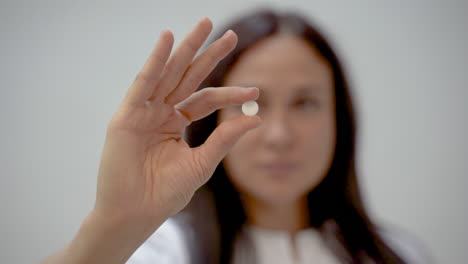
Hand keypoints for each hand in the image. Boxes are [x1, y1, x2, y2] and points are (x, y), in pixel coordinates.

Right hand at [93, 18, 259, 233]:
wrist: (135, 213)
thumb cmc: (165, 193)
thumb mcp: (202, 162)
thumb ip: (225, 138)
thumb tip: (257, 118)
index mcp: (177, 123)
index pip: (207, 99)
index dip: (230, 93)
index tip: (255, 92)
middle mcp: (161, 112)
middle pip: (188, 77)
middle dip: (208, 55)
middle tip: (230, 34)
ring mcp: (144, 111)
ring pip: (168, 73)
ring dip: (185, 48)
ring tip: (204, 25)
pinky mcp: (127, 115)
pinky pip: (143, 83)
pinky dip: (155, 61)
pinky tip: (167, 39)